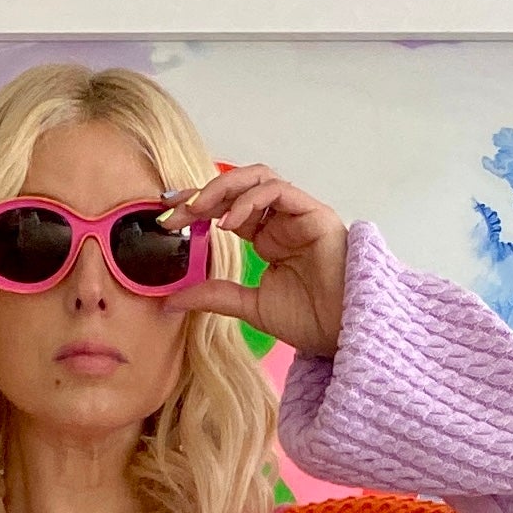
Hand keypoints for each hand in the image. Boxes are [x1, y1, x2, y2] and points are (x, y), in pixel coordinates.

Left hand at [158, 166, 347, 361]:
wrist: (344, 333)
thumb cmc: (310, 321)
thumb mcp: (250, 307)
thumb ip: (214, 296)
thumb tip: (171, 301)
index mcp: (268, 238)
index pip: (227, 209)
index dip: (197, 208)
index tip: (168, 218)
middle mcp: (282, 221)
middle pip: (239, 187)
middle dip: (204, 194)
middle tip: (175, 210)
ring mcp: (299, 214)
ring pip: (259, 179)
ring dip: (224, 188)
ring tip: (199, 209)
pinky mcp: (314, 213)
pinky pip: (279, 190)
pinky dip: (250, 200)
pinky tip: (230, 221)